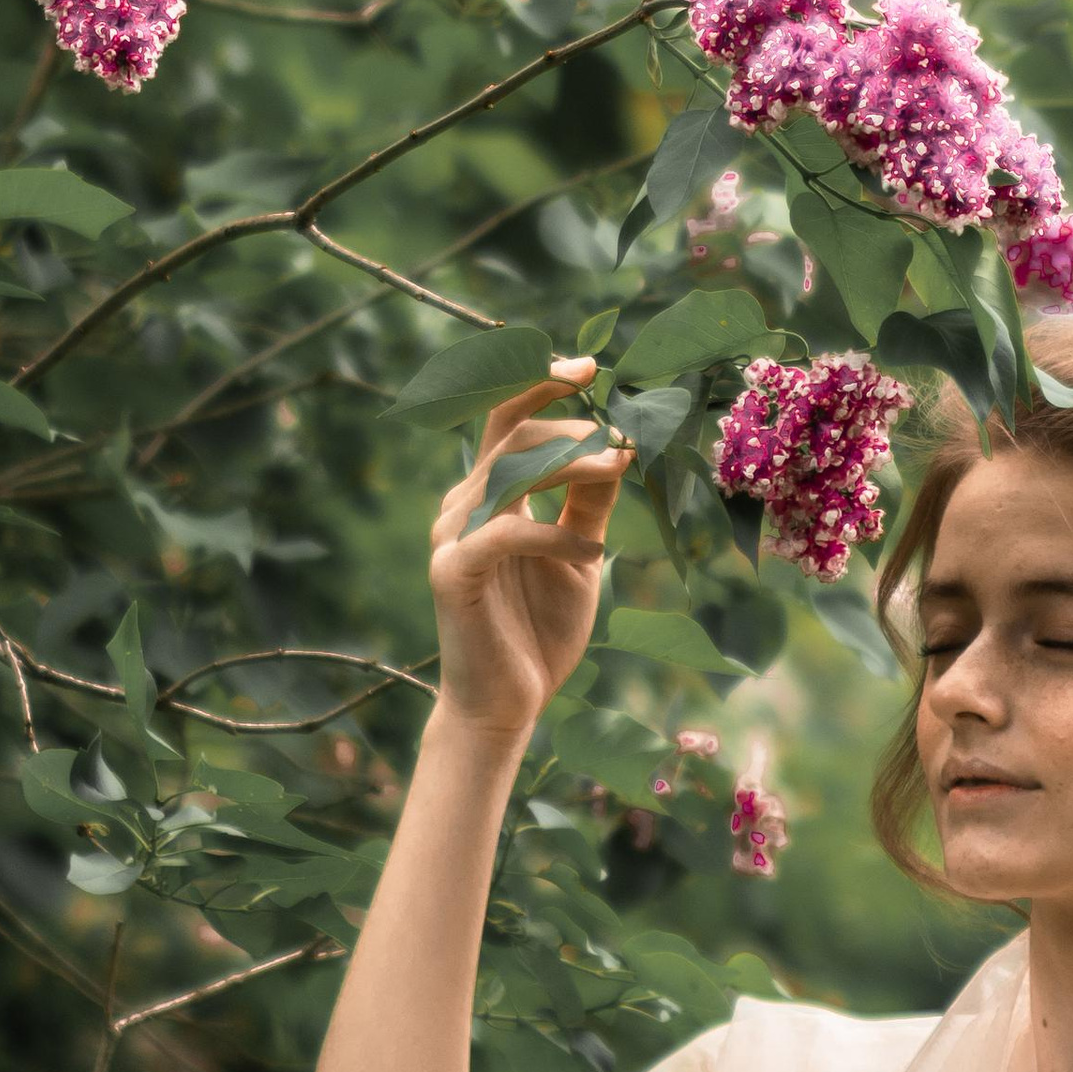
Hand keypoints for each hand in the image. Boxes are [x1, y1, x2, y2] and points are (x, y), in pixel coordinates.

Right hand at [429, 358, 629, 743]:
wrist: (506, 705)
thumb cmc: (538, 628)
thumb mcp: (578, 553)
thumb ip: (589, 503)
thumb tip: (620, 446)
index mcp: (490, 494)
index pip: (506, 417)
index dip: (541, 383)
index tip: (590, 366)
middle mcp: (464, 505)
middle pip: (510, 434)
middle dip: (569, 423)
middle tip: (621, 434)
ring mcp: (452, 537)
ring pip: (510, 475)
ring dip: (570, 466)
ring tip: (619, 468)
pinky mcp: (451, 573)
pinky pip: (505, 534)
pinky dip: (554, 536)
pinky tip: (593, 553)